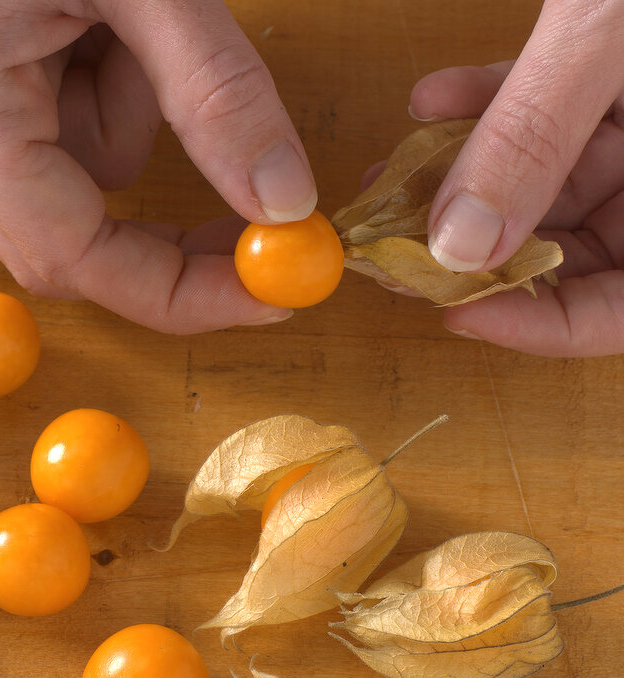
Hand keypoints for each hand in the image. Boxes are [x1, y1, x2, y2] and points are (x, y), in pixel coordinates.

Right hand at [0, 0, 317, 332]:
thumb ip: (216, 92)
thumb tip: (282, 204)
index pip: (72, 257)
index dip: (173, 295)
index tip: (270, 295)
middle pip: (67, 237)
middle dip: (166, 232)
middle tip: (262, 219)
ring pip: (82, 174)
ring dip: (141, 116)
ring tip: (137, 16)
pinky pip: (71, 121)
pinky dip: (118, 82)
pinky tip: (106, 13)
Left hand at [412, 1, 623, 356]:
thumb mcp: (616, 35)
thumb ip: (538, 135)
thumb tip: (457, 246)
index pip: (622, 312)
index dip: (538, 324)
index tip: (450, 310)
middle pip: (575, 253)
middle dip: (475, 245)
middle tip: (393, 242)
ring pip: (549, 188)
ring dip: (465, 180)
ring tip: (392, 170)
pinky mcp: (622, 91)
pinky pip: (555, 123)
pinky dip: (493, 114)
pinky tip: (437, 99)